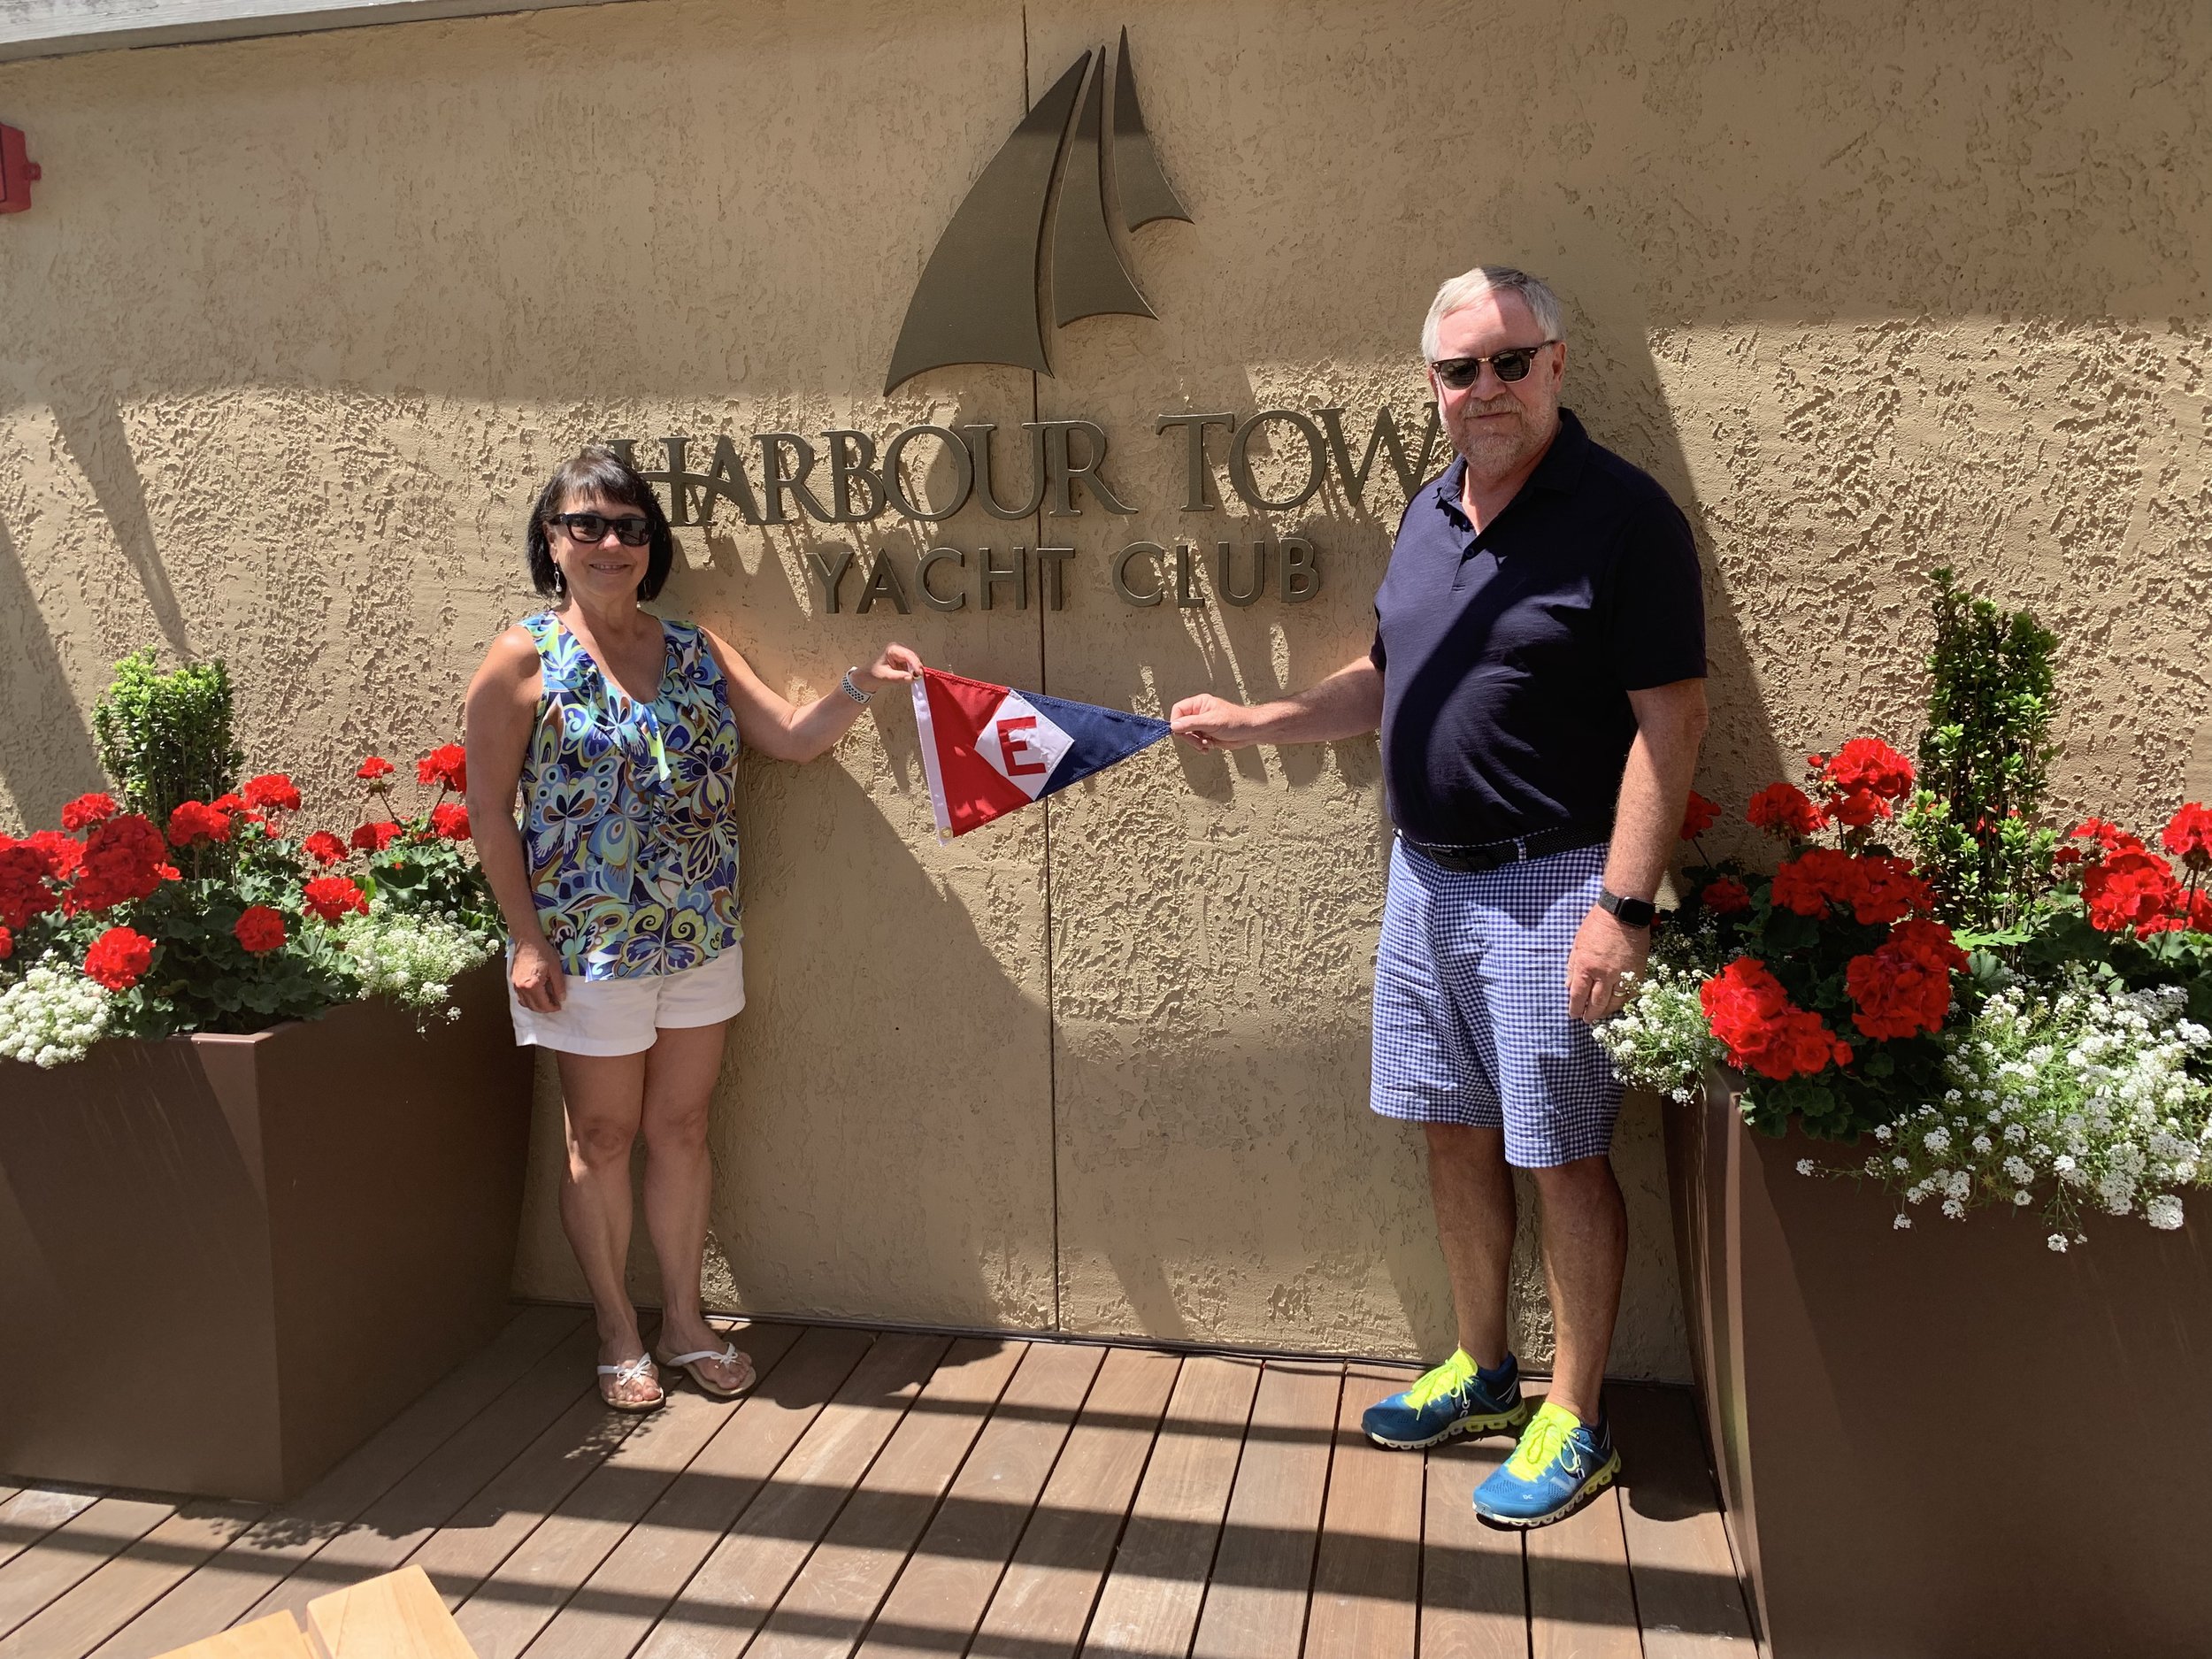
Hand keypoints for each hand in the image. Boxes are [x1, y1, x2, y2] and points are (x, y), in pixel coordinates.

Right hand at [511, 935, 566, 1012]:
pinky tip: (536, 995)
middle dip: (545, 1008)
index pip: (543, 1005)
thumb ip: (559, 985)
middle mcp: (522, 988)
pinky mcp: (513, 981)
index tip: (560, 1005)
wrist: (527, 940)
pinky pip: (520, 997)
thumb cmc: (543, 952)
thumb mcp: (555, 968)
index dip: (553, 1007)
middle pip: (534, 1007)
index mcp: (533, 986)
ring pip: (525, 1003)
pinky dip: (528, 1000)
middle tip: (554, 1004)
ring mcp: (515, 985)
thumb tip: (561, 998)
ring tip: (546, 1000)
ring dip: (536, 1005)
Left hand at [854, 644, 922, 690]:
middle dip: (917, 667)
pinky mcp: (904, 661)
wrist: (867, 677)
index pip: (908, 655)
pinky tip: (911, 677)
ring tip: (914, 679)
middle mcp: (899, 649)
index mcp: (892, 648)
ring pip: (915, 661)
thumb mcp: (884, 676)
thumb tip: (911, 678)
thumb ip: (898, 677)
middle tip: (918, 678)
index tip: (919, 673)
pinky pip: (913, 666)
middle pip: (914, 657)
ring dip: (916, 670)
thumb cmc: (872, 673)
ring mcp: (902, 655)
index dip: (916, 664)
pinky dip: (914, 672)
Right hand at [1169, 693, 1257, 750]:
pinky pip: (1196, 743)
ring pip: (1188, 736)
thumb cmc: (1236, 721)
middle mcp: (1199, 713)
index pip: (1178, 711)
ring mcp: (1202, 725)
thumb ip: (1191, 723)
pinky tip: (1209, 746)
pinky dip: (1201, 747)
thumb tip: (1173, 725)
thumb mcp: (1211, 721)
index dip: (1176, 722)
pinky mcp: (1206, 735)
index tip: (1180, 733)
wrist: (1250, 732)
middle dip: (1189, 737)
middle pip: (1181, 726)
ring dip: (1196, 743)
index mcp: (1199, 704)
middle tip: (1199, 742)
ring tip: (1207, 743)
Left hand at [1565, 905, 1649, 1023]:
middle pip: (1596, 1004)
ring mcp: (1622, 975)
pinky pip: (1629, 994)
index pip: (1578, 996)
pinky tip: (1617, 1003)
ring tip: (1600, 1014)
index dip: (1575, 1008)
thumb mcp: (1577, 945)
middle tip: (1587, 1020)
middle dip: (1590, 1014)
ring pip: (1614, 1003)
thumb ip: (1572, 967)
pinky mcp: (1637, 973)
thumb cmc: (1596, 926)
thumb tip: (1569, 986)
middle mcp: (1604, 974)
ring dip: (1606, 1011)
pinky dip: (1622, 1002)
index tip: (1573, 1014)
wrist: (1623, 914)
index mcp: (1586, 967)